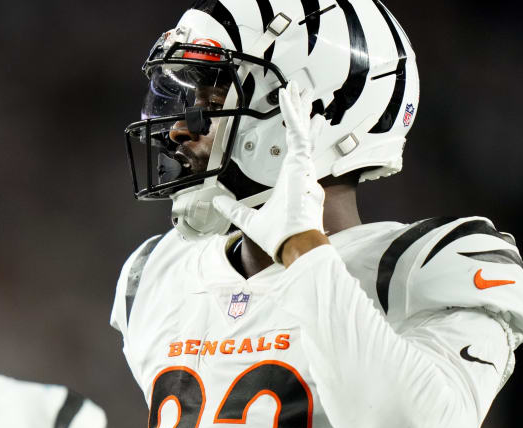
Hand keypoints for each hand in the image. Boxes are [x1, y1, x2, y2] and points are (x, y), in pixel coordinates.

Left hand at [213, 81, 325, 261]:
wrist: (292, 242)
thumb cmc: (279, 235)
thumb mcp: (247, 218)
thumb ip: (233, 210)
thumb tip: (217, 202)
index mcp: (291, 178)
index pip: (297, 147)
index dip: (300, 130)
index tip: (305, 119)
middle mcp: (300, 169)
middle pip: (303, 133)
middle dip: (302, 112)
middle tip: (302, 93)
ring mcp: (303, 165)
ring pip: (301, 128)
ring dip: (297, 107)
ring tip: (297, 88)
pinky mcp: (301, 163)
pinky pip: (297, 133)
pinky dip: (292, 114)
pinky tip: (287, 99)